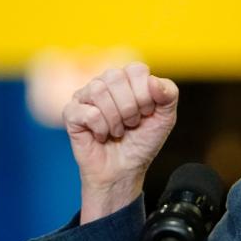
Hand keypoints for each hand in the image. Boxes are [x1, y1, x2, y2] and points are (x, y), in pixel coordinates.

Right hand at [62, 62, 178, 222]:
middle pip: (115, 77)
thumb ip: (169, 94)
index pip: (136, 69)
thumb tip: (153, 80)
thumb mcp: (165, 118)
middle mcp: (104, 83)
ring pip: (98, 91)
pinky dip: (101, 129)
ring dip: (115, 119)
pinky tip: (102, 136)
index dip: (145, 94)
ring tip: (117, 131)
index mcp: (127, 79)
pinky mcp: (71, 113)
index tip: (146, 113)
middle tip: (131, 123)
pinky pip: (88, 112)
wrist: (124, 171)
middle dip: (130, 107)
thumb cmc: (142, 142)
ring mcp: (85, 96)